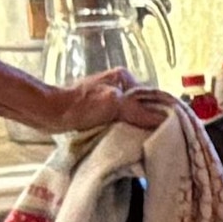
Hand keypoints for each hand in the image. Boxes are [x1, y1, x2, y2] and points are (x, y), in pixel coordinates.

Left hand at [36, 73, 173, 139]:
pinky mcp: (102, 112)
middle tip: (162, 139)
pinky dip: (128, 131)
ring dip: (140, 128)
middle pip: (145, 106)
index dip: (164, 112)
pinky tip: (131, 142)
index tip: (173, 129)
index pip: (154, 96)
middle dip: (152, 122)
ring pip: (134, 115)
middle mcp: (120, 86)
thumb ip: (140, 110)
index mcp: (125, 78)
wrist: (50, 114)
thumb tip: (166, 120)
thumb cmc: (79, 106)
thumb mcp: (114, 104)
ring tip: (149, 143)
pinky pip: (123, 122)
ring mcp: (110, 99)